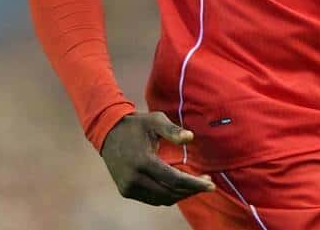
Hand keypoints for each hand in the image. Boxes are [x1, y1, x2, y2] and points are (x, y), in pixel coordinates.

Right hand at [100, 112, 216, 205]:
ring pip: (162, 199)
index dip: (194, 184)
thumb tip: (190, 138)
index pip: (174, 180)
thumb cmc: (136, 125)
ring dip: (181, 195)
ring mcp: (128, 187)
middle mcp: (134, 179)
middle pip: (170, 193)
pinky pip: (152, 199)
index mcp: (142, 161)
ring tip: (196, 184)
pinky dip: (168, 195)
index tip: (211, 184)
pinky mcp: (126, 191)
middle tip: (207, 183)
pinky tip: (179, 186)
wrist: (108, 132)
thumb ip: (172, 130)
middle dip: (191, 190)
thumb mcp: (155, 120)